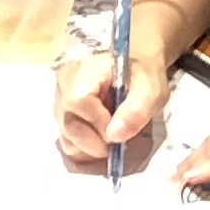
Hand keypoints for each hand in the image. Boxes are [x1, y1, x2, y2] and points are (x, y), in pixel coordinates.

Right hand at [55, 44, 171, 169]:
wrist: (133, 61)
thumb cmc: (142, 72)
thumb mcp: (150, 88)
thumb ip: (135, 110)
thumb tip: (114, 136)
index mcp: (84, 71)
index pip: (79, 103)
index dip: (99, 124)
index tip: (121, 130)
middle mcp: (63, 85)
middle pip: (68, 124)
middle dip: (96, 143)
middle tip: (118, 142)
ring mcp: (58, 100)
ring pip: (65, 136)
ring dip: (89, 148)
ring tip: (110, 138)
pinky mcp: (60, 113)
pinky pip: (65, 138)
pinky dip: (83, 147)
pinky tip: (100, 138)